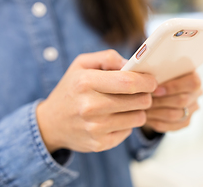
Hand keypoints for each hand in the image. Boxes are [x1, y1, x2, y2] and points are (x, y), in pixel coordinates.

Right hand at [37, 50, 156, 152]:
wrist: (50, 123)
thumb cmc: (71, 89)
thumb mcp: (81, 64)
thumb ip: (108, 58)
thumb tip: (132, 64)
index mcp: (86, 83)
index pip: (128, 82)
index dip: (147, 81)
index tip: (152, 81)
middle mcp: (90, 107)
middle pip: (139, 101)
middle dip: (146, 95)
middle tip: (140, 92)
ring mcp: (95, 128)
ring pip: (139, 117)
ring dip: (138, 110)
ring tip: (126, 105)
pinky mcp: (100, 143)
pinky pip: (129, 131)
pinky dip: (127, 124)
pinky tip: (115, 118)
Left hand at [143, 72, 202, 132]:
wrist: (162, 91)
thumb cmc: (161, 78)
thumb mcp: (162, 72)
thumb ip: (160, 73)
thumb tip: (148, 80)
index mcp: (194, 78)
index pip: (192, 83)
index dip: (173, 87)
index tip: (155, 90)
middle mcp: (197, 94)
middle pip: (182, 101)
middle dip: (160, 101)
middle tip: (145, 100)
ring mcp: (192, 110)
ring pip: (173, 115)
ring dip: (155, 111)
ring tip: (143, 108)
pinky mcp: (184, 122)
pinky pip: (168, 125)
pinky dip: (154, 120)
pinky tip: (146, 115)